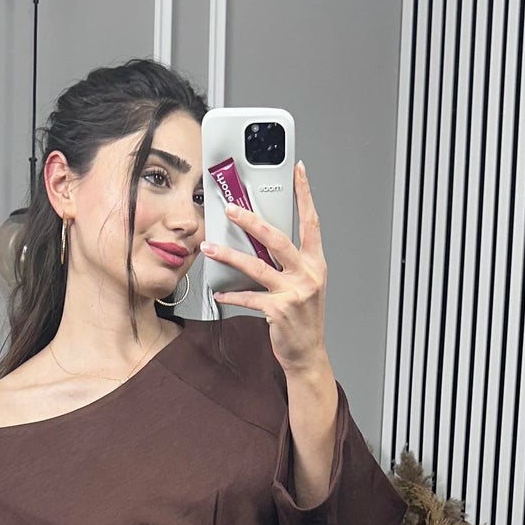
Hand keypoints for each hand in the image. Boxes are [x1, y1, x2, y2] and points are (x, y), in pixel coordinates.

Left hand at [200, 160, 327, 376]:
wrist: (308, 353)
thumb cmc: (303, 318)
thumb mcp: (304, 285)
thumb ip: (289, 262)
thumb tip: (261, 239)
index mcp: (315, 263)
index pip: (311, 222)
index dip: (305, 194)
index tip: (298, 171)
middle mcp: (308, 274)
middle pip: (277, 239)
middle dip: (251, 221)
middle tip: (232, 209)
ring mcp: (294, 292)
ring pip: (256, 266)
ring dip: (229, 255)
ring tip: (209, 248)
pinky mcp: (278, 310)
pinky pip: (248, 297)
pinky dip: (231, 295)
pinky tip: (219, 292)